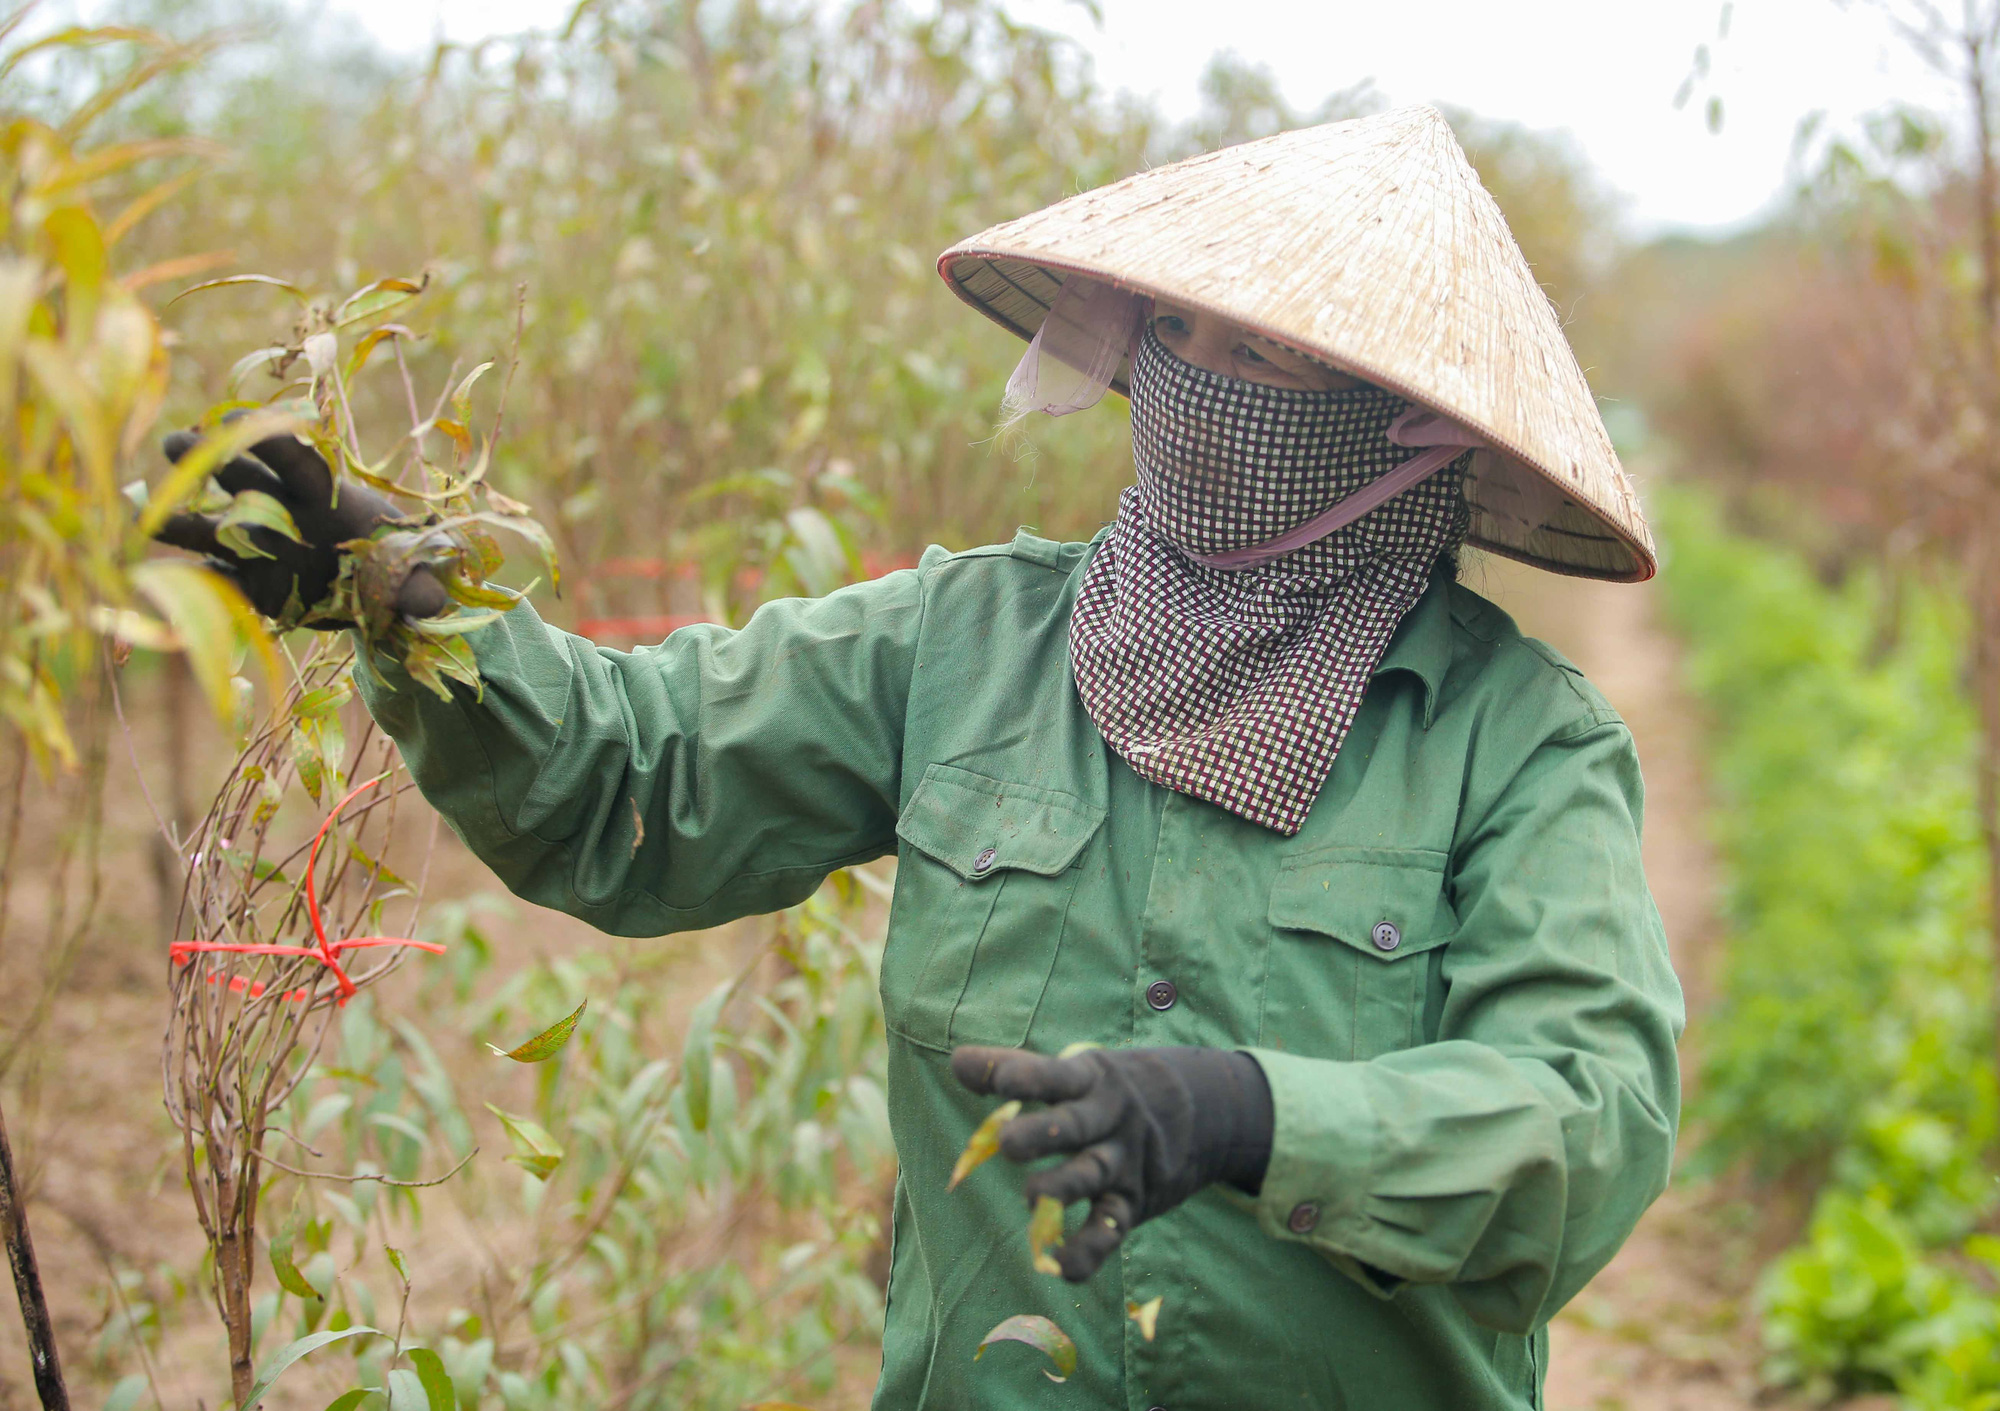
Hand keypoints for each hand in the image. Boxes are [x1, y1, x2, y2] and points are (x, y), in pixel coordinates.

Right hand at [153, 427, 449, 626]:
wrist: (377, 597)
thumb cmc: (398, 570)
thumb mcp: (417, 581)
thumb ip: (421, 590)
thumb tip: (436, 606)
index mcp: (328, 495)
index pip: (298, 459)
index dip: (271, 439)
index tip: (241, 422)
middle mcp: (285, 510)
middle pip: (244, 477)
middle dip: (211, 459)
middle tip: (176, 443)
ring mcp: (262, 546)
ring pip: (216, 525)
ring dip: (184, 518)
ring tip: (142, 515)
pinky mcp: (250, 582)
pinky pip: (217, 580)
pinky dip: (195, 581)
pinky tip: (162, 582)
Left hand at [950, 1044, 1273, 1281]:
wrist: (1205, 1110)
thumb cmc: (1113, 1091)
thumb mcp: (1077, 1070)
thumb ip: (1015, 1068)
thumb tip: (955, 1062)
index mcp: (1090, 1080)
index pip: (1055, 1075)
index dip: (1025, 1076)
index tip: (995, 1078)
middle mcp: (1109, 1119)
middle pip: (1075, 1125)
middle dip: (1043, 1134)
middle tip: (1007, 1142)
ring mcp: (1123, 1161)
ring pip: (1092, 1174)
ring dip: (1062, 1188)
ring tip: (1031, 1196)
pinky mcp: (1132, 1202)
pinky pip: (1110, 1229)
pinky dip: (1088, 1250)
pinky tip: (1060, 1266)